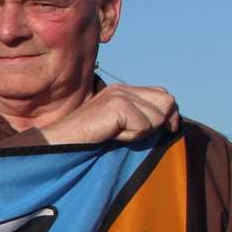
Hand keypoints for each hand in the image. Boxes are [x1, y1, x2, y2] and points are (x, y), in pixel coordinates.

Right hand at [36, 84, 178, 145]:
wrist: (61, 142)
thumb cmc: (86, 141)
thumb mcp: (116, 126)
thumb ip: (137, 118)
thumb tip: (169, 121)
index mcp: (122, 91)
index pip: (162, 95)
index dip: (169, 113)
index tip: (169, 130)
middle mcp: (123, 89)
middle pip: (166, 100)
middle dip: (161, 121)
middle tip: (139, 134)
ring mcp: (120, 95)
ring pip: (157, 116)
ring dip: (142, 133)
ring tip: (118, 135)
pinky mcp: (117, 105)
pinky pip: (144, 125)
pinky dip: (132, 136)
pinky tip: (113, 136)